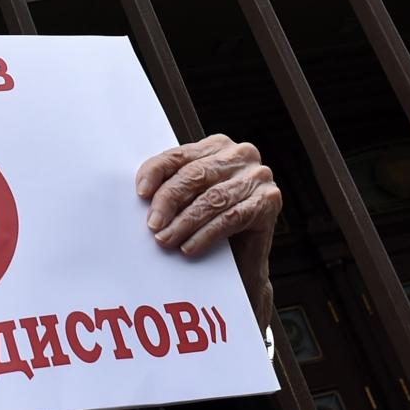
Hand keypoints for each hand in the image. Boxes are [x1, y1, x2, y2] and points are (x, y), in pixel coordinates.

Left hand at [135, 135, 280, 322]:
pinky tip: (189, 248)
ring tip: (166, 239)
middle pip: (195, 175)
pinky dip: (206, 234)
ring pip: (213, 198)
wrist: (243, 262)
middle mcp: (241, 155)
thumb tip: (143, 193)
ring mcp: (258, 177)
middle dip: (169, 200)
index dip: (156, 172)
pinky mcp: (269, 202)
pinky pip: (231, 217)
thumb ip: (173, 187)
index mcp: (218, 146)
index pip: (179, 155)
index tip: (141, 193)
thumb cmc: (212, 225)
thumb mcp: (189, 199)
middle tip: (153, 224)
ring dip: (185, 222)